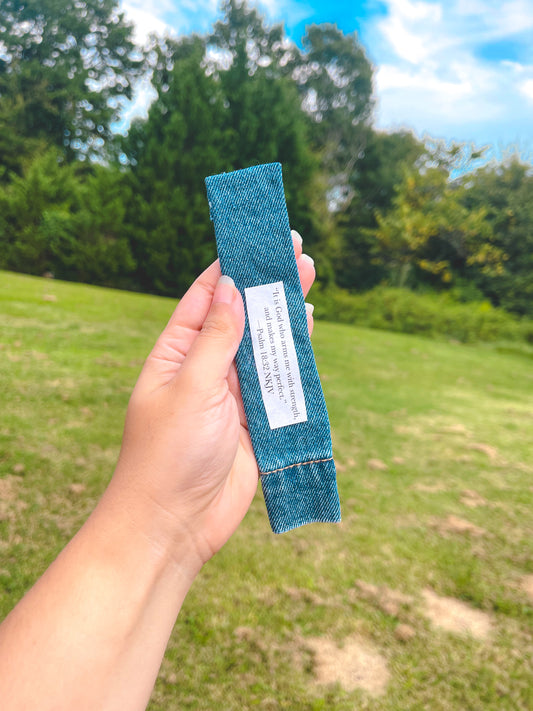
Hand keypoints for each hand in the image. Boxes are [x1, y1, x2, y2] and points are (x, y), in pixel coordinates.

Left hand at [110, 232, 315, 569]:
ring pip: (264, 344)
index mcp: (177, 353)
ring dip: (284, 314)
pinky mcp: (256, 419)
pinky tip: (306, 327)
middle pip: (241, 315)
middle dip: (266, 284)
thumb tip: (230, 287)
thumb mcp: (192, 387)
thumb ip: (217, 338)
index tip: (255, 238)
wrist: (175, 524)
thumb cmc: (168, 454)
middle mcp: (206, 367)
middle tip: (295, 249)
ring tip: (308, 276)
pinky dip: (294, 356)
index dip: (230, 267)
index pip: (205, 297)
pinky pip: (279, 380)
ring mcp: (233, 393)